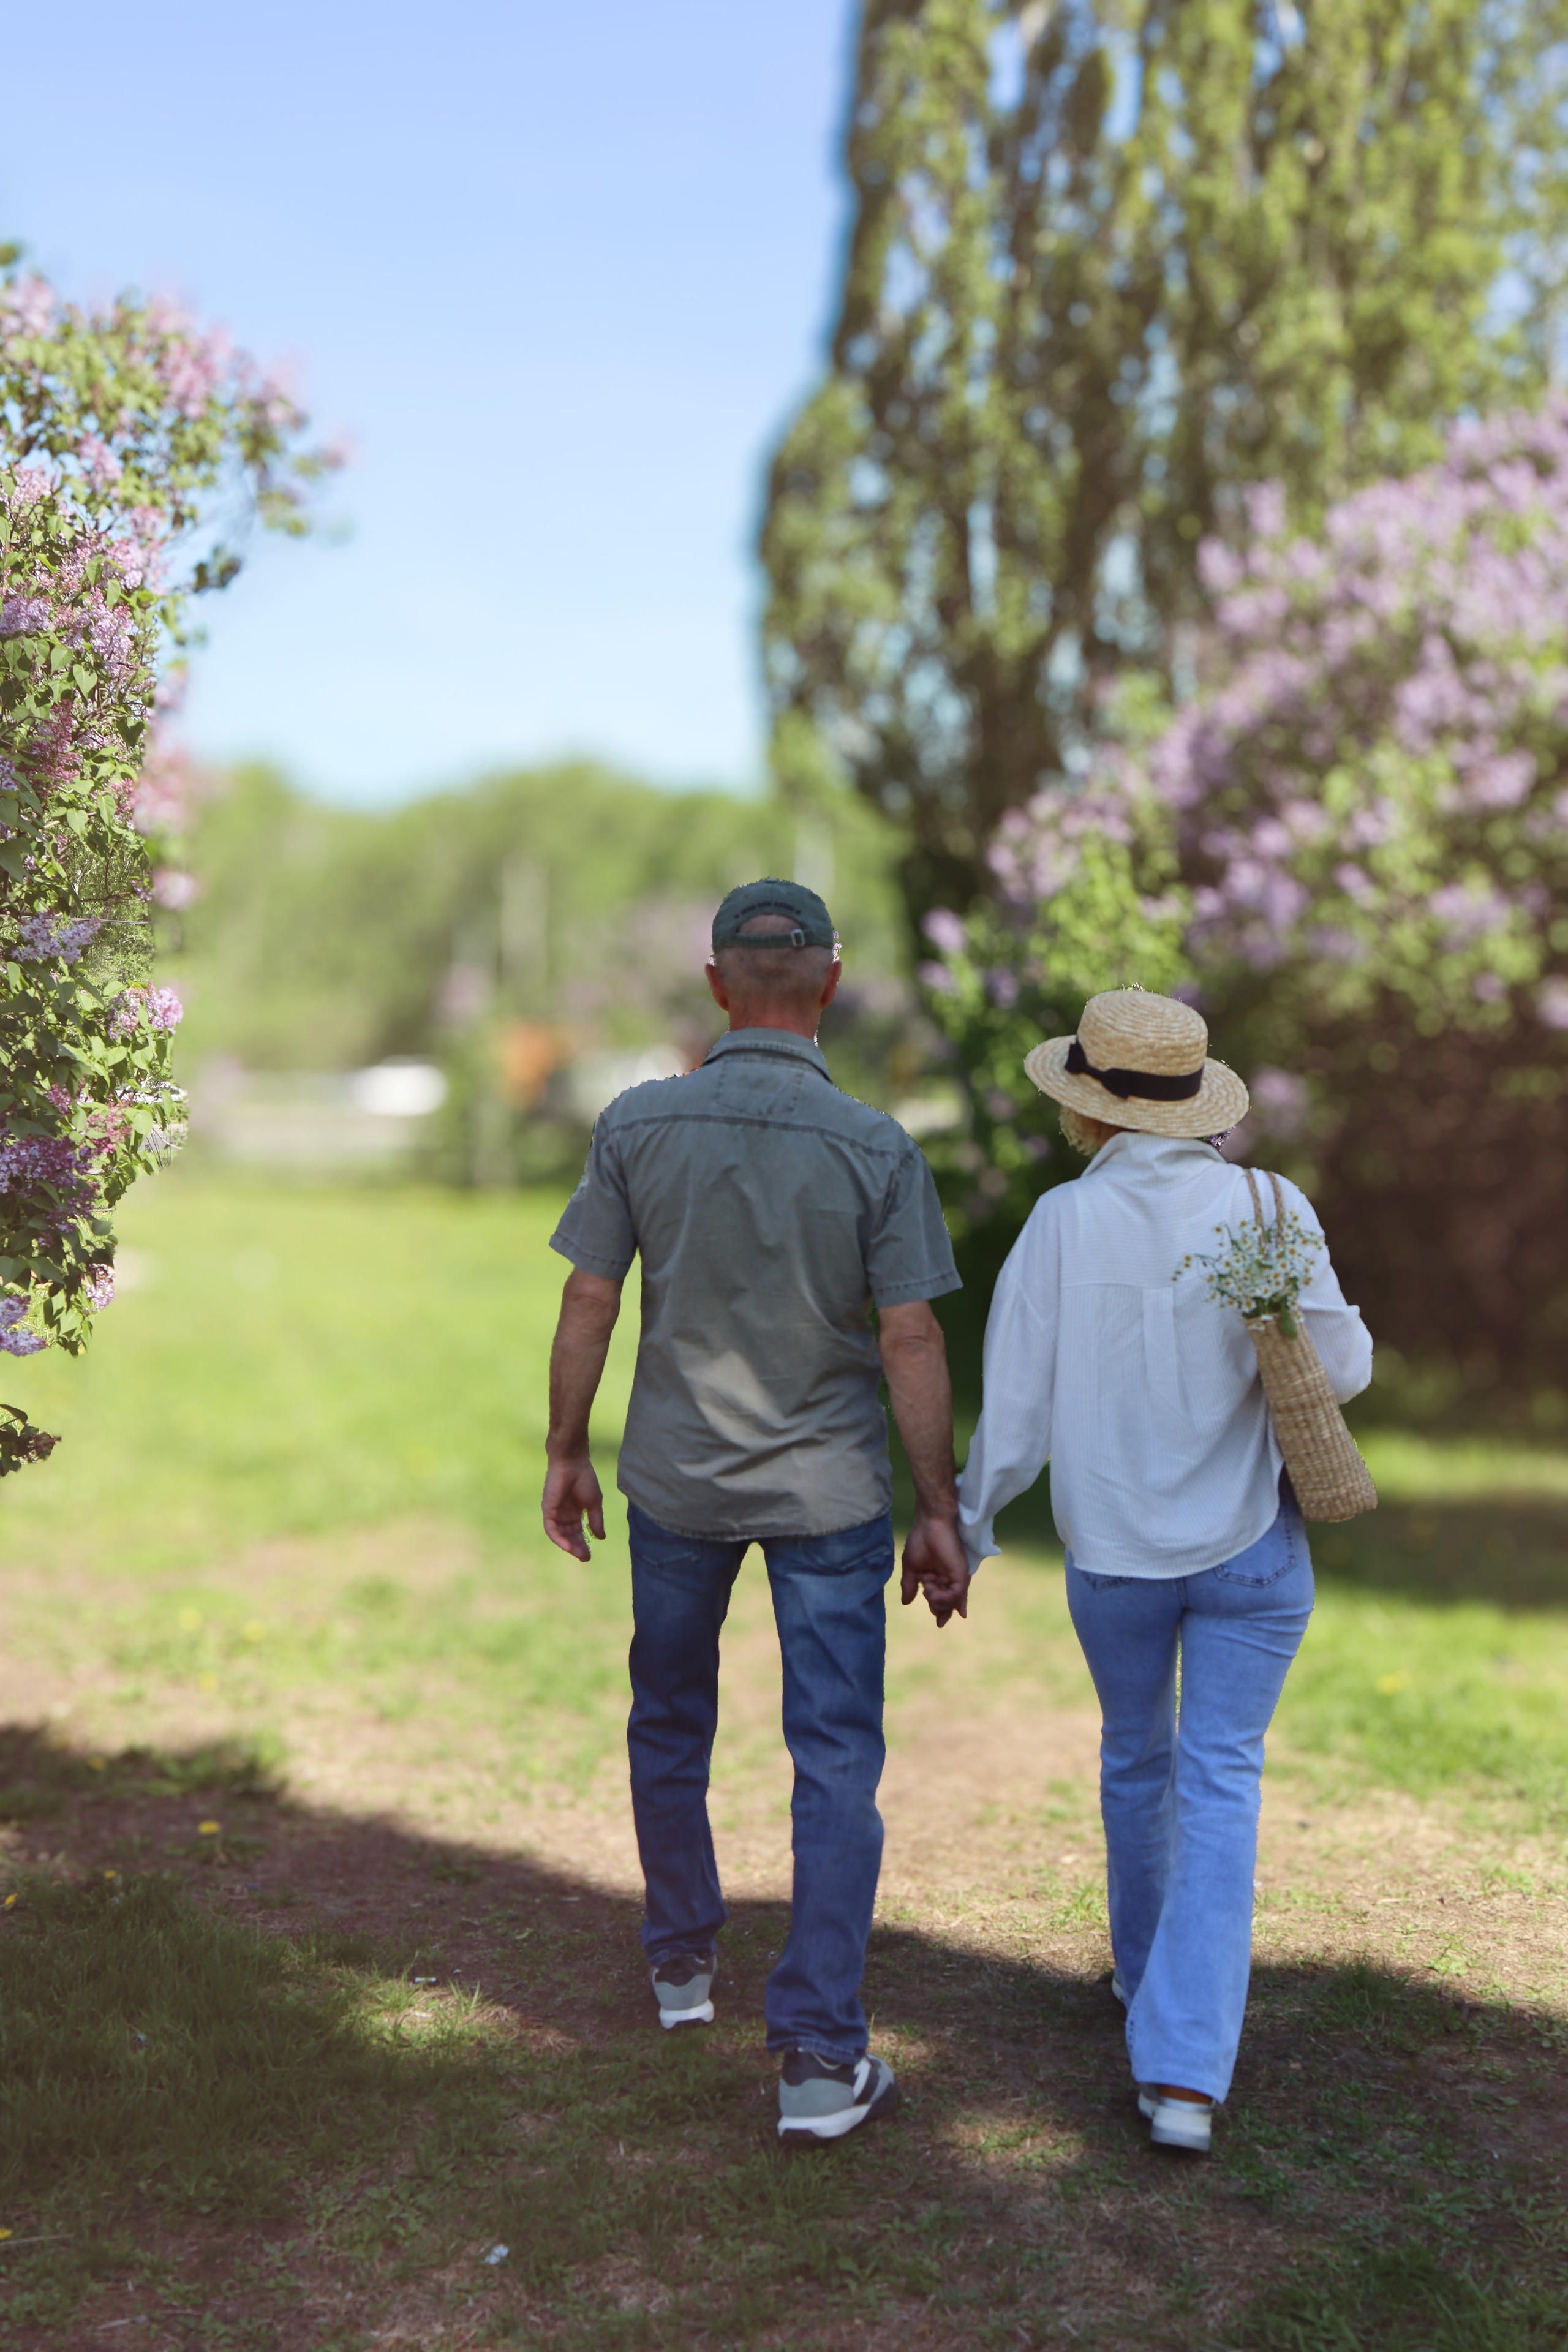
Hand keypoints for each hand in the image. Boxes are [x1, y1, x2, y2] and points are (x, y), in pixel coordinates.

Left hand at [542, 1452, 605, 1560]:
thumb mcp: (594, 1503)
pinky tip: (567, 1546)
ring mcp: (555, 1512)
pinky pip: (551, 1528)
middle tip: (585, 1557)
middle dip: (577, 1547)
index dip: (584, 1543)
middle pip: (569, 1535)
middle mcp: (564, 1514)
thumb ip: (595, 1520)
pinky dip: (558, 1538)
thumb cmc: (584, 1478)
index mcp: (575, 1511)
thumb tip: (601, 1538)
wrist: (573, 1462)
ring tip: (579, 1554)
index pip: (578, 1531)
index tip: (589, 1554)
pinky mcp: (548, 1509)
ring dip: (569, 1545)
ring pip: (560, 1534)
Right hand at [899, 1513, 971, 1627]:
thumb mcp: (911, 1567)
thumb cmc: (920, 1540)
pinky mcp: (961, 1573)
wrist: (930, 1523)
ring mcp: (957, 1576)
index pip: (943, 1600)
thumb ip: (910, 1585)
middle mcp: (951, 1578)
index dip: (940, 1611)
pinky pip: (956, 1595)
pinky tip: (932, 1591)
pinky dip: (944, 1599)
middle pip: (948, 1604)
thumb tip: (906, 1603)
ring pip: (951, 1602)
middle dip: (937, 1607)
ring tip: (928, 1589)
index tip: (939, 1623)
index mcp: (940, 1577)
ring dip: (937, 1602)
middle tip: (927, 1591)